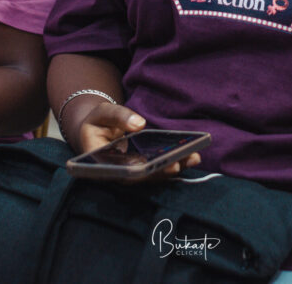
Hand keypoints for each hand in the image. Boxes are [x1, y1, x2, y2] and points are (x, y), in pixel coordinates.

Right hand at [72, 101, 200, 178]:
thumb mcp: (102, 113)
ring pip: (154, 176)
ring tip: (193, 157)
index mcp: (101, 165)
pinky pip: (161, 169)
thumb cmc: (98, 122)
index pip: (119, 172)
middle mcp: (118, 174)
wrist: (99, 129)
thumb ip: (117, 116)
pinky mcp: (145, 169)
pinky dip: (177, 163)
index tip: (148, 166)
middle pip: (141, 178)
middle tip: (176, 164)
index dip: (135, 171)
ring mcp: (133, 173)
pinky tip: (193, 156)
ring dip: (174, 168)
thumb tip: (139, 124)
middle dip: (159, 171)